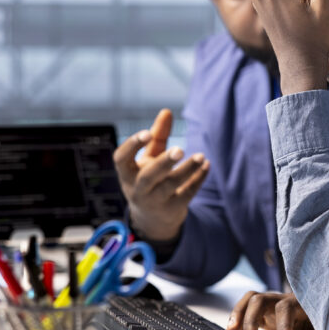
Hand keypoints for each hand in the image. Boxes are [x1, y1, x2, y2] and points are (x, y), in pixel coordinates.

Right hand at [113, 109, 210, 242]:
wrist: (153, 219)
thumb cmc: (149, 178)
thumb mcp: (149, 158)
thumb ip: (156, 136)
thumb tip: (167, 111)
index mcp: (127, 173)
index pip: (121, 159)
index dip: (132, 146)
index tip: (146, 133)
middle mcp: (138, 189)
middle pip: (149, 177)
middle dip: (164, 163)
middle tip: (180, 149)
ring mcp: (155, 201)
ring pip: (171, 186)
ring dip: (187, 170)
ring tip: (201, 156)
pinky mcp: (172, 209)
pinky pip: (187, 194)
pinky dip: (198, 179)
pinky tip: (207, 165)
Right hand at [227, 291, 320, 329]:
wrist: (313, 308)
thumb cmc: (316, 318)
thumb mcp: (322, 326)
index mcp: (297, 301)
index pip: (286, 309)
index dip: (284, 327)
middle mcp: (280, 298)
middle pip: (260, 300)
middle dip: (252, 321)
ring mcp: (269, 301)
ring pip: (249, 300)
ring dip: (238, 315)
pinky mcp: (261, 309)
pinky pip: (245, 307)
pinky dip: (237, 318)